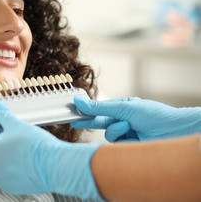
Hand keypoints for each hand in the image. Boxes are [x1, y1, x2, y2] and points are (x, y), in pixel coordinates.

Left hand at [0, 100, 103, 200]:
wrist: (55, 168)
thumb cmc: (35, 146)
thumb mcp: (17, 125)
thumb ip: (3, 115)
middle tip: (10, 126)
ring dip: (3, 149)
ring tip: (18, 141)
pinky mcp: (9, 186)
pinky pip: (5, 170)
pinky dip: (10, 162)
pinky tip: (21, 156)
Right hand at [72, 96, 200, 141]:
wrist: (174, 131)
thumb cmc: (154, 115)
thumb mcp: (124, 108)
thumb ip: (100, 108)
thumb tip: (80, 101)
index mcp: (123, 107)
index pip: (100, 109)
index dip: (86, 110)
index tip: (72, 110)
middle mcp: (123, 120)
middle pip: (100, 122)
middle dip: (89, 122)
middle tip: (75, 122)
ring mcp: (127, 133)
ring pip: (108, 134)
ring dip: (115, 130)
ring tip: (128, 127)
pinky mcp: (129, 146)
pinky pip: (116, 143)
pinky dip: (122, 138)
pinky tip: (132, 134)